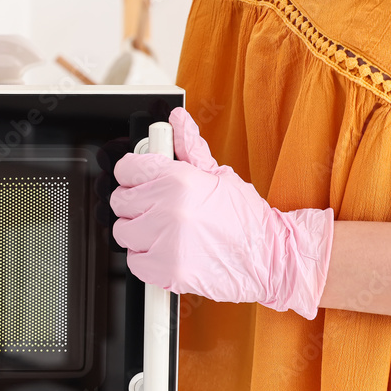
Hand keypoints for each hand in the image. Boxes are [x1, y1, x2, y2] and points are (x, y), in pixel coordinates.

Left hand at [109, 108, 333, 319]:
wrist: (271, 258)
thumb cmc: (245, 218)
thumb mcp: (218, 175)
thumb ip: (189, 148)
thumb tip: (177, 119)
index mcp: (179, 179)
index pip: (126, 169)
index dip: (133, 174)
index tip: (141, 181)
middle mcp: (169, 207)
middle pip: (120, 201)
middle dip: (136, 205)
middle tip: (160, 210)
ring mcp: (166, 240)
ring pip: (123, 232)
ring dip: (140, 233)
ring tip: (167, 232)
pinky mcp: (167, 270)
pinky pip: (134, 262)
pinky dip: (147, 260)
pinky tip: (169, 252)